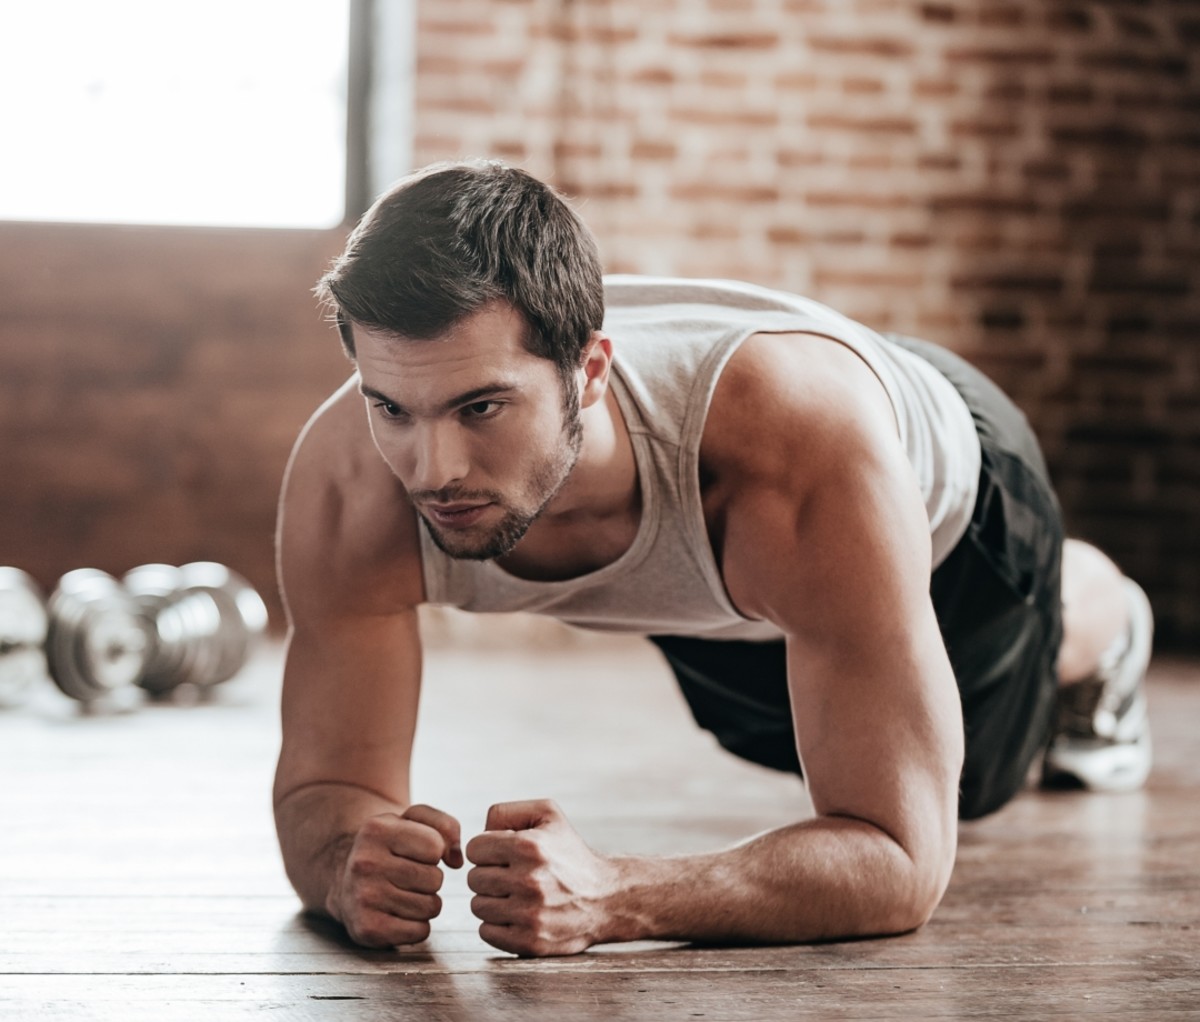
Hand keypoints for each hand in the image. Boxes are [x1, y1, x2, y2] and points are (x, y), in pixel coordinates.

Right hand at [327, 804, 462, 947]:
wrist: (345, 878)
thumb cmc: (388, 846)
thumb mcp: (412, 819)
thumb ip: (445, 825)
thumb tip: (457, 860)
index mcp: (376, 829)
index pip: (435, 846)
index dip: (434, 850)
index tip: (415, 851)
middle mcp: (365, 863)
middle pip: (435, 878)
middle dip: (431, 878)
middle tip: (409, 875)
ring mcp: (363, 898)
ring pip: (431, 907)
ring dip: (426, 902)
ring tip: (404, 893)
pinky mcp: (367, 929)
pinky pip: (420, 932)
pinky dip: (417, 925)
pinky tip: (399, 913)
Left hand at [466, 799, 618, 956]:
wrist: (605, 897)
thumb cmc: (570, 853)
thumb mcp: (547, 814)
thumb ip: (505, 812)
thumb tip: (477, 834)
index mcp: (529, 846)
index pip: (474, 849)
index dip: (487, 849)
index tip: (504, 854)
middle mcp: (529, 881)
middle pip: (474, 878)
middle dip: (489, 874)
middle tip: (511, 875)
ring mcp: (529, 915)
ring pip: (478, 906)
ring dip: (492, 900)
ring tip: (515, 895)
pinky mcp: (530, 942)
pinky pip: (486, 932)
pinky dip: (496, 924)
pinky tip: (516, 914)